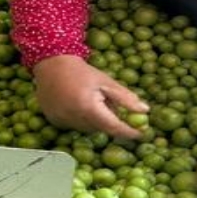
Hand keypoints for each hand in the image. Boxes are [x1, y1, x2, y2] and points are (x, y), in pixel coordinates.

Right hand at [31, 55, 147, 139]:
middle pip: (101, 129)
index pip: (113, 127)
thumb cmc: (82, 71)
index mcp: (89, 107)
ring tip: (92, 100)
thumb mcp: (106, 81)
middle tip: (110, 104)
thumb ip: (125, 98)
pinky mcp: (54, 121)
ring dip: (95, 120)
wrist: (51, 64)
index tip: (140, 133)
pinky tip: (78, 103)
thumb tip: (145, 111)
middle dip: (110, 120)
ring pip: (88, 128)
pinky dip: (82, 119)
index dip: (128, 132)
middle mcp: (74, 118)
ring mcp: (62, 121)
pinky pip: (75, 126)